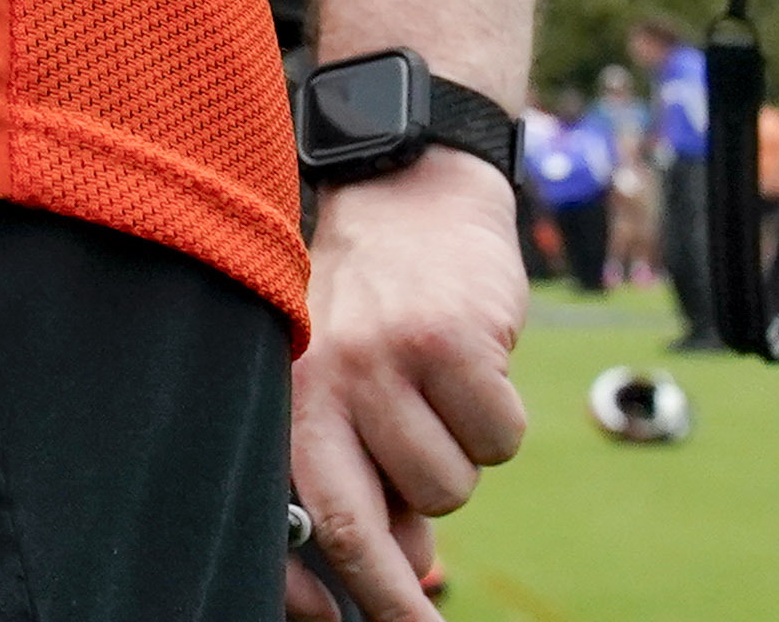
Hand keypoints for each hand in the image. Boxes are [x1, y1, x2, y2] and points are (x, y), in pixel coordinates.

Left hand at [284, 150, 526, 616]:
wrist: (411, 197)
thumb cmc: (373, 308)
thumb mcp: (345, 382)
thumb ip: (363, 470)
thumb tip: (404, 567)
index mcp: (280, 396)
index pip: (289, 512)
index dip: (309, 590)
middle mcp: (318, 381)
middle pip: (358, 523)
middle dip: (393, 592)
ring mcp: (382, 361)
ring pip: (449, 489)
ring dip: (459, 462)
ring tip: (436, 395)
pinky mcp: (451, 344)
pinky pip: (498, 441)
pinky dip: (499, 423)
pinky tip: (472, 365)